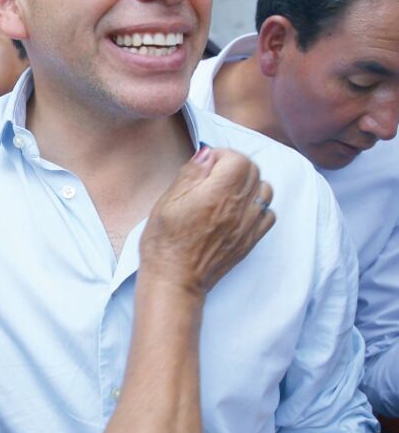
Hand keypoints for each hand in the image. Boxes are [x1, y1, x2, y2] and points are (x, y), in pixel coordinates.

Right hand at [140, 147, 274, 299]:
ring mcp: (248, 226)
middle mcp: (238, 208)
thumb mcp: (167, 201)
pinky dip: (257, 206)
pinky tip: (237, 211)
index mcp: (216, 194)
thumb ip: (191, 174)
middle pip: (254, 171)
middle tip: (212, 177)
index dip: (220, 156)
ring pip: (265, 190)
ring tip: (226, 192)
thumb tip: (208, 154)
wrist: (175, 278)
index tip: (205, 165)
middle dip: (235, 166)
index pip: (238, 159)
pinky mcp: (250, 240)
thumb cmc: (165, 241)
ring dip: (249, 184)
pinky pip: (268, 214)